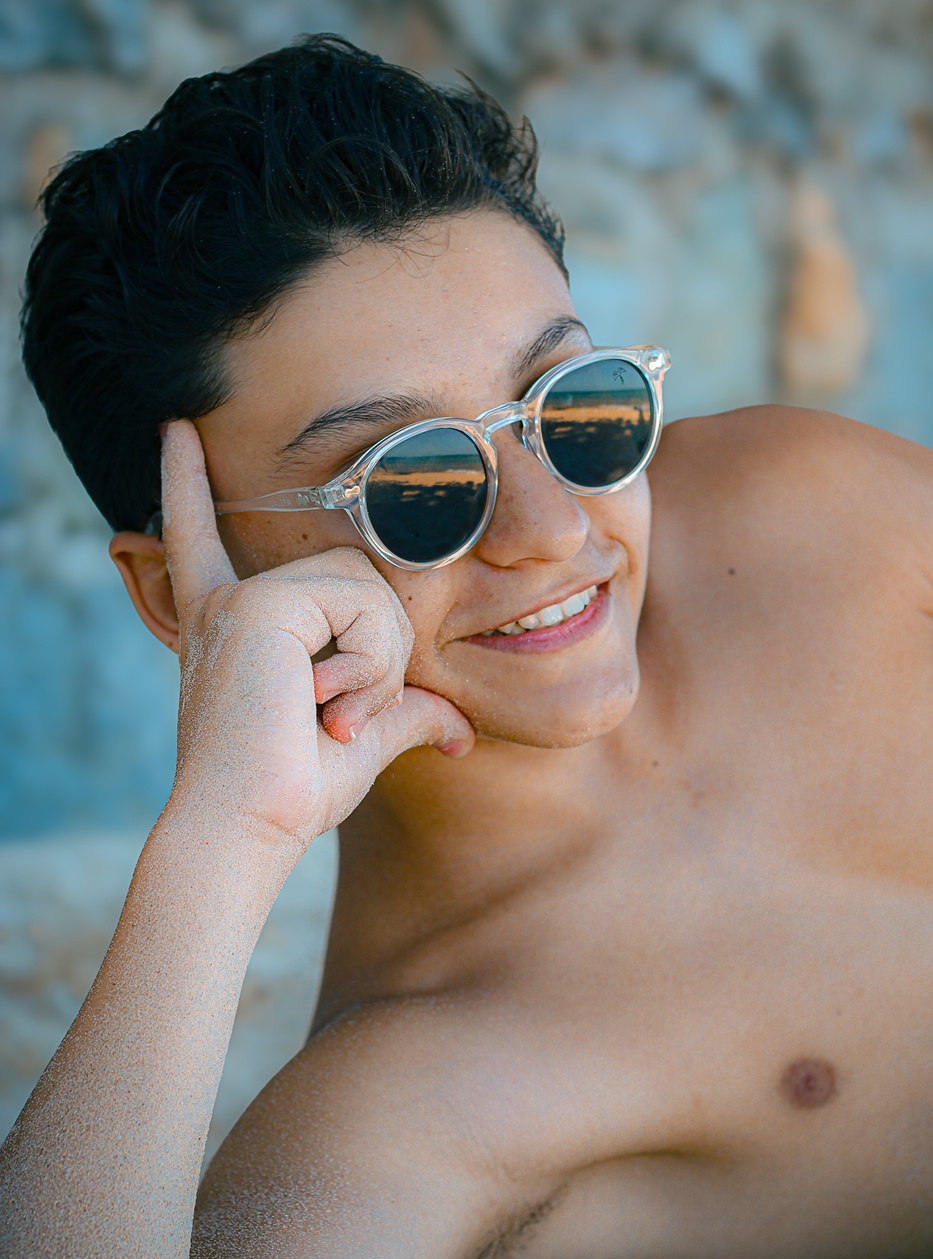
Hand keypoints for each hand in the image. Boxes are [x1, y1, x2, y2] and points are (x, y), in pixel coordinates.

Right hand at [160, 420, 473, 857]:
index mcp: (234, 626)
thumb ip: (403, 713)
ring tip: (336, 711)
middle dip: (382, 648)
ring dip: (378, 660)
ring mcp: (241, 599)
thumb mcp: (357, 741)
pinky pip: (361, 606)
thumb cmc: (289, 795)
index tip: (175, 429)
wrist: (245, 829)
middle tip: (345, 711)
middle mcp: (228, 603)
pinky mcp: (259, 606)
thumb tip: (460, 732)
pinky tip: (328, 701)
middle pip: (356, 575)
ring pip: (368, 587)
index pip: (207, 540)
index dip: (187, 486)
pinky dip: (367, 662)